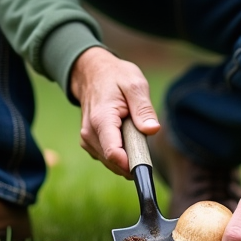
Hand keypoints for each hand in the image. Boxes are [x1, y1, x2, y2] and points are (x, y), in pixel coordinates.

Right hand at [69, 47, 159, 177]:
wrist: (91, 73)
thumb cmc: (114, 77)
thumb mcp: (134, 84)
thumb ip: (143, 108)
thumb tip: (152, 129)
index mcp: (101, 119)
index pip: (113, 153)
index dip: (131, 165)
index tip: (148, 168)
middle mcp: (89, 133)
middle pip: (114, 162)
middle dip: (133, 159)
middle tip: (144, 141)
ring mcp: (87, 140)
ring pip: (111, 162)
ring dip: (127, 155)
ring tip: (132, 131)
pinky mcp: (90, 143)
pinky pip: (108, 157)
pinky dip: (120, 153)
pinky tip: (124, 136)